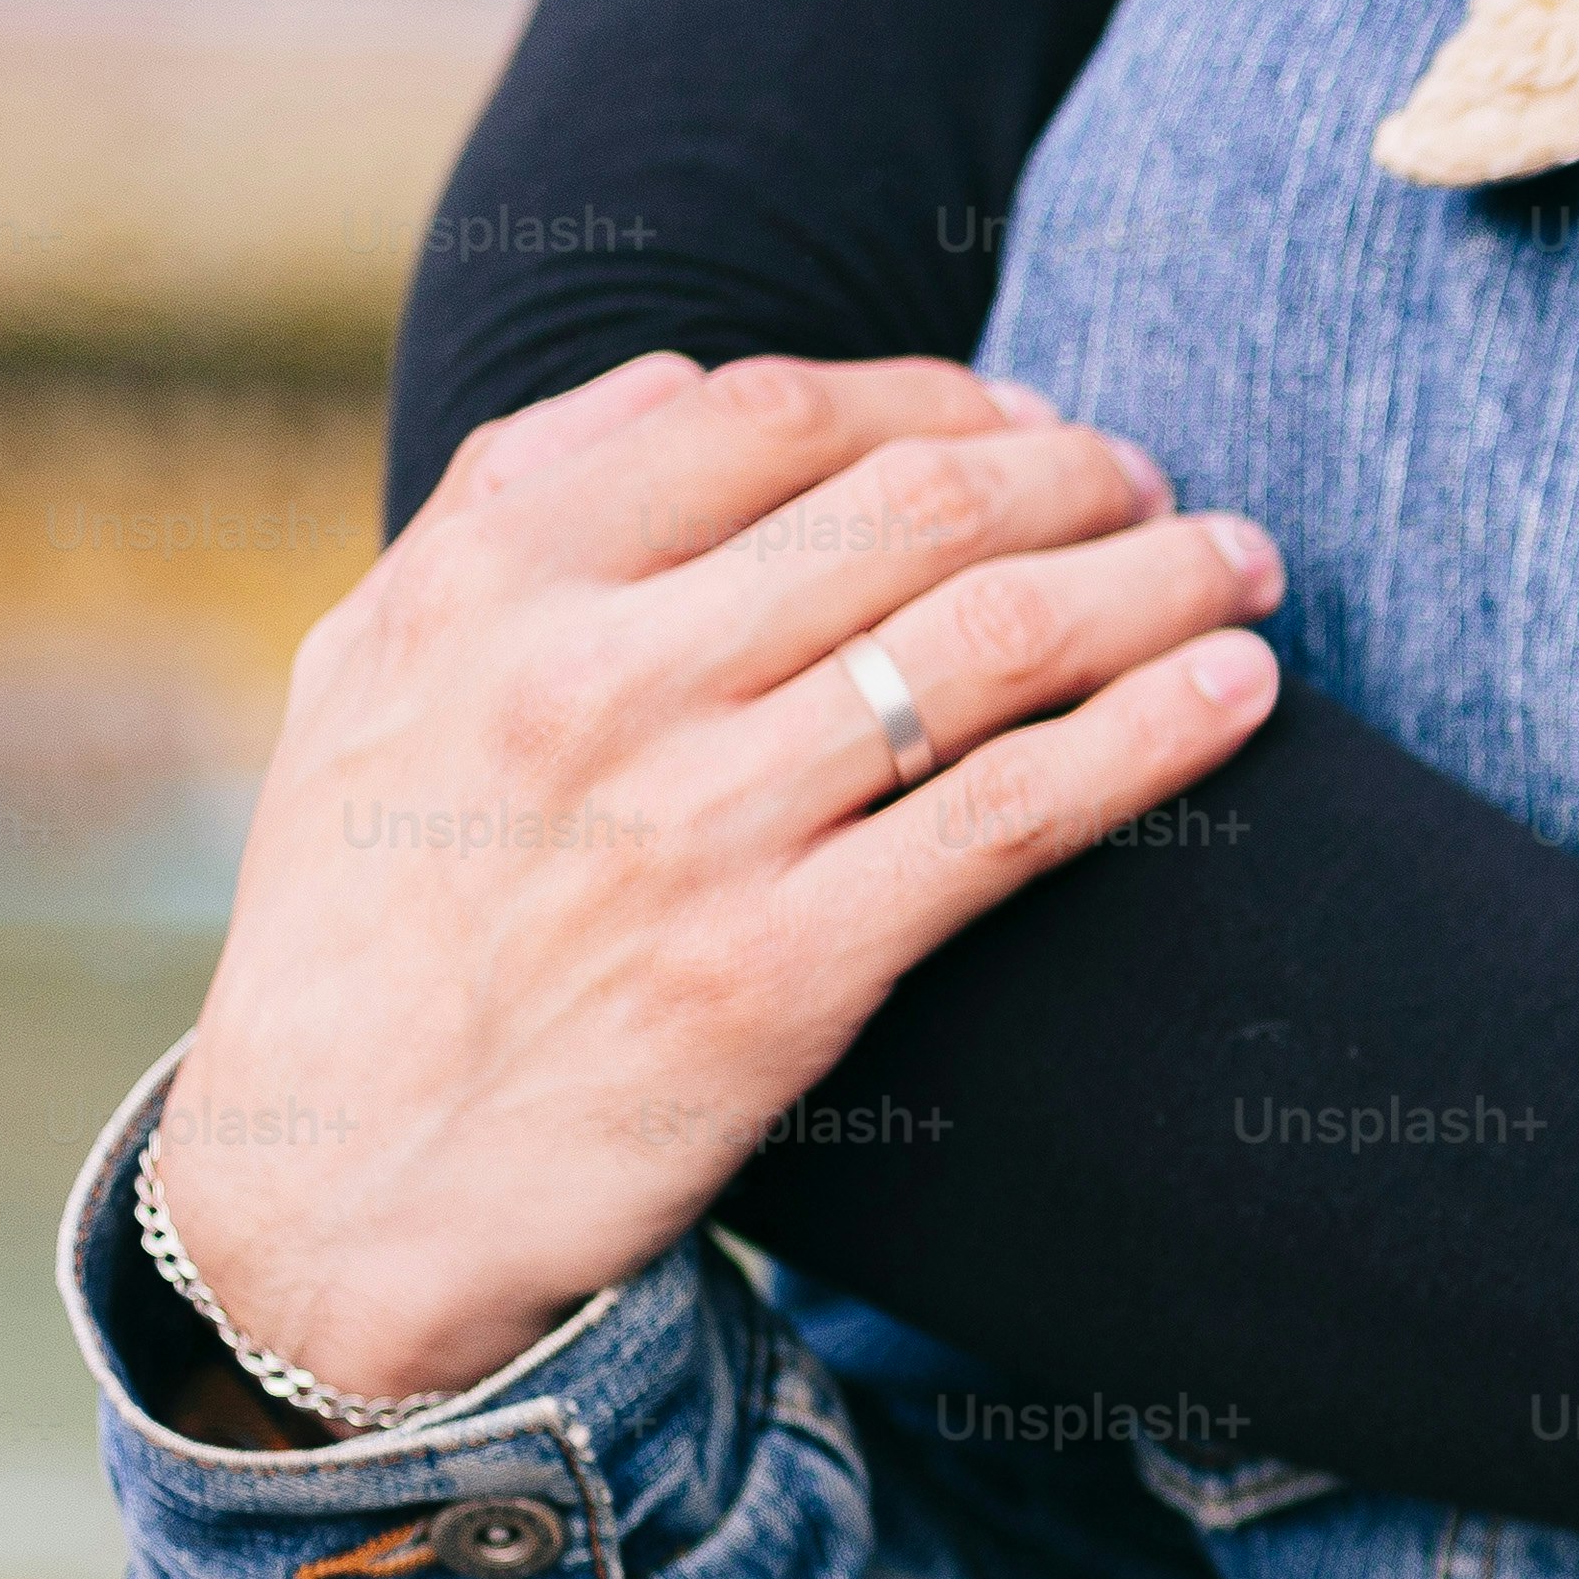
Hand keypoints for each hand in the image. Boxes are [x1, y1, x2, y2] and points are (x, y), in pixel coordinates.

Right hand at [143, 352, 1283, 1421]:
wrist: (336, 1198)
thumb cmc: (365, 922)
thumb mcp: (370, 676)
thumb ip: (505, 504)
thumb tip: (684, 380)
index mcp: (495, 583)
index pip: (774, 416)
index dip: (940, 399)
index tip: (1030, 420)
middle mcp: (595, 682)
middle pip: (915, 509)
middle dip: (1080, 476)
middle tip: (1164, 488)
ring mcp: (696, 825)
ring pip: (993, 640)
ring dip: (1157, 583)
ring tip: (1243, 568)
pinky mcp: (781, 970)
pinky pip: (1014, 812)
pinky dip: (1153, 734)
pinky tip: (1239, 693)